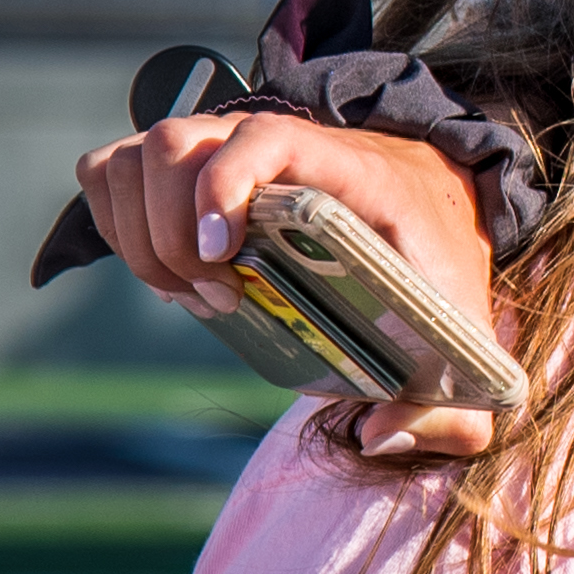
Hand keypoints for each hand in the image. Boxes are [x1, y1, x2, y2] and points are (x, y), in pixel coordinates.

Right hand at [73, 111, 506, 458]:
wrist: (427, 204)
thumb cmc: (438, 265)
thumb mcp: (462, 334)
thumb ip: (453, 408)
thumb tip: (378, 437)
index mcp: (347, 167)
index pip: (265, 136)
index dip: (224, 183)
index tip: (222, 255)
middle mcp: (272, 143)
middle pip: (175, 145)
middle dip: (172, 235)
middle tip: (220, 301)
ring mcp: (221, 148)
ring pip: (133, 158)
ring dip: (139, 235)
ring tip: (197, 294)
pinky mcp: (188, 168)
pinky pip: (112, 170)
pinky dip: (116, 222)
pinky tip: (168, 275)